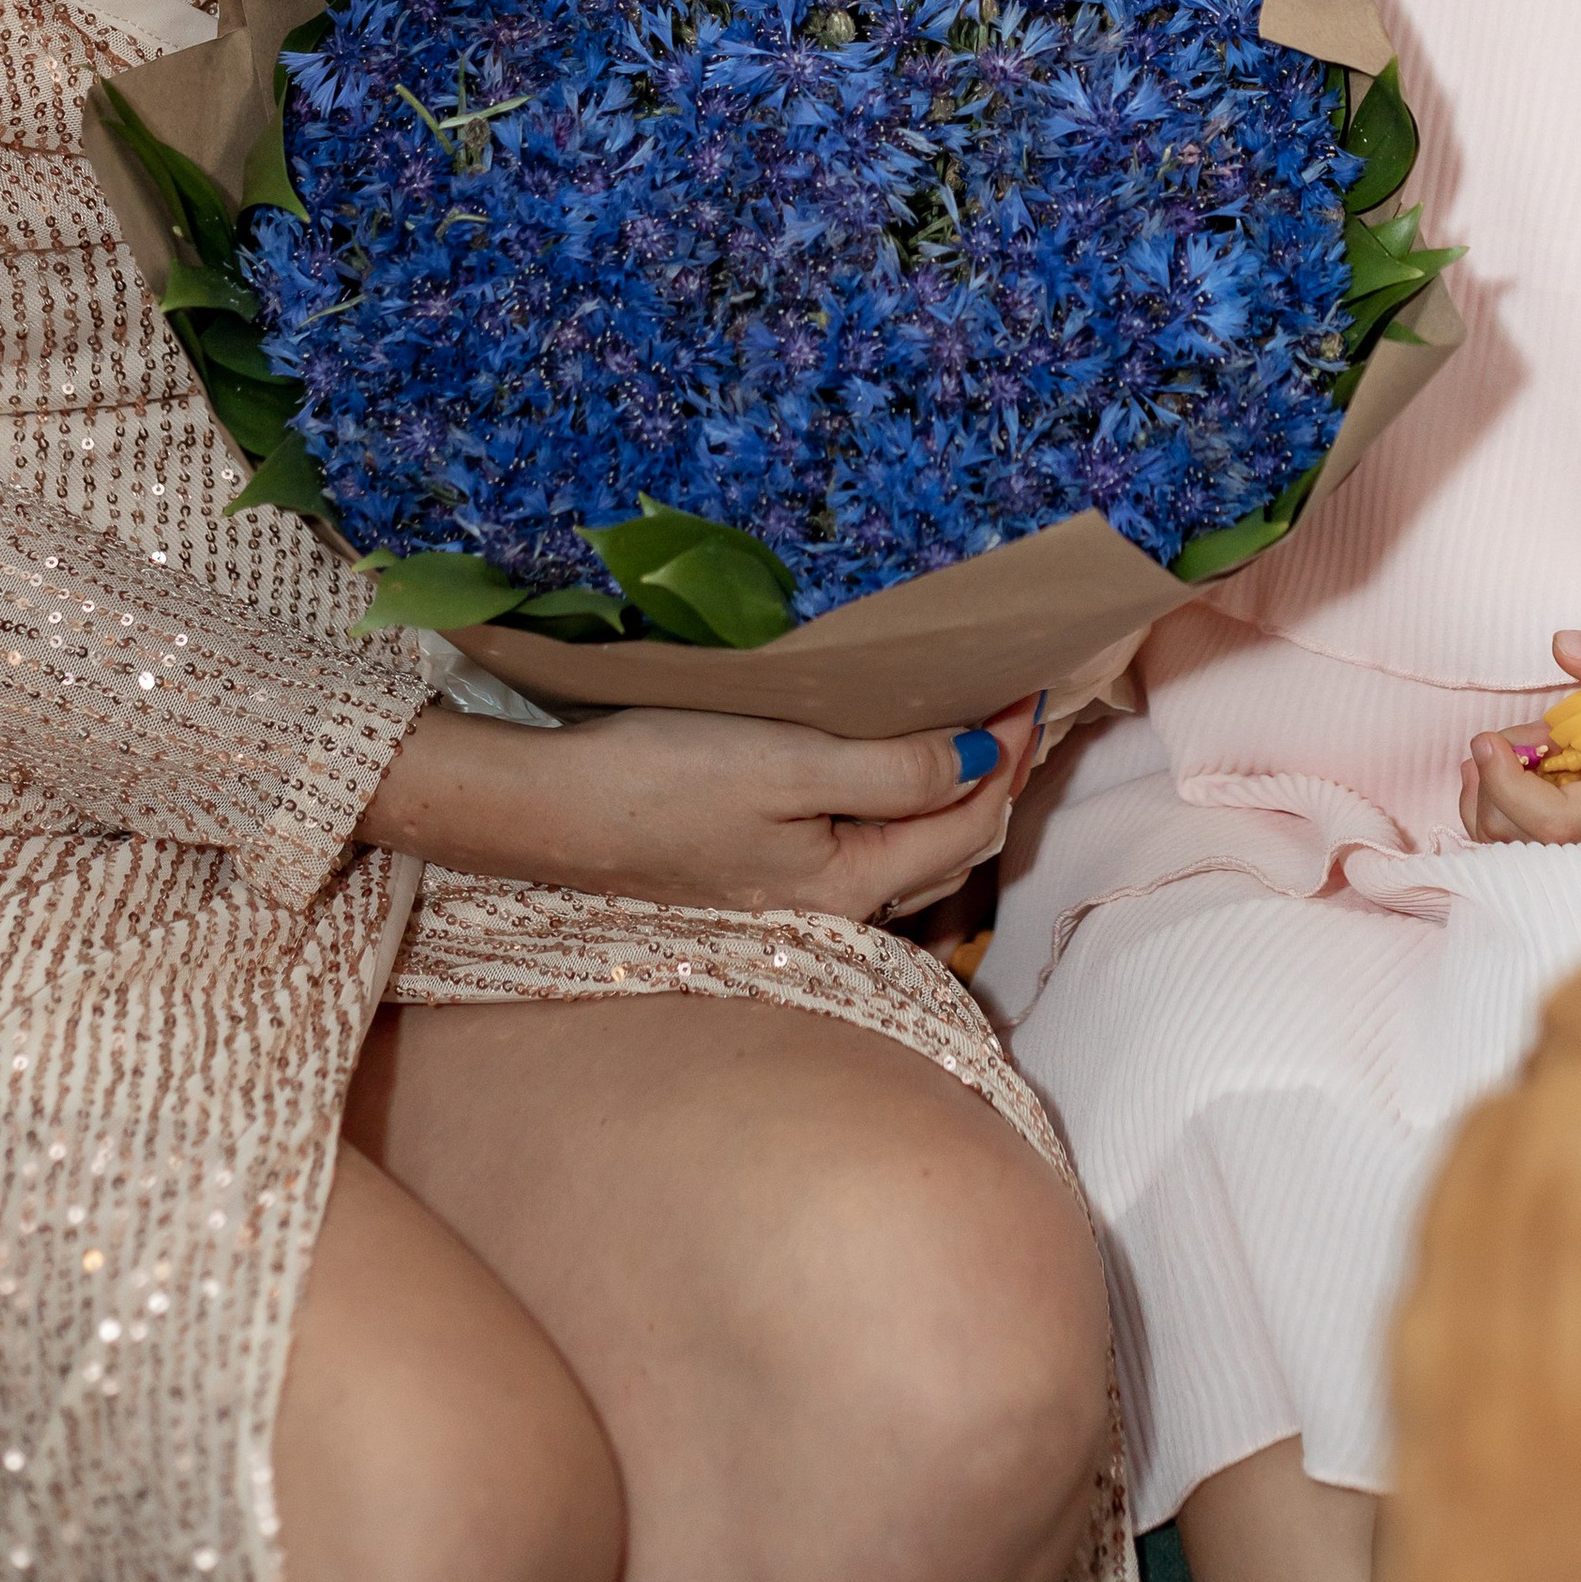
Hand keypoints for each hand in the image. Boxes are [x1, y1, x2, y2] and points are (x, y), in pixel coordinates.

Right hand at [360, 697, 1039, 921]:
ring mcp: (795, 885)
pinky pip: (864, 832)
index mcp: (850, 883)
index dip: (1011, 753)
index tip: (1036, 682)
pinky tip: (896, 755)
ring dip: (953, 787)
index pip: (968, 820)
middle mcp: (832, 899)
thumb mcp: (789, 765)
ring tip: (979, 720)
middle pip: (949, 842)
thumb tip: (986, 760)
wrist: (544, 811)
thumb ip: (893, 770)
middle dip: (997, 776)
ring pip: (909, 842)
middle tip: (1025, 700)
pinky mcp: (762, 862)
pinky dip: (901, 793)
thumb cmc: (662, 780)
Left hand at [1462, 629, 1580, 845]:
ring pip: (1523, 848)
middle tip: (1484, 742)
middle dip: (1490, 793)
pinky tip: (1515, 764)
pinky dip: (1508, 804)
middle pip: (1527, 842)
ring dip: (1490, 803)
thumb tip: (1563, 646)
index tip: (1487, 739)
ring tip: (1490, 754)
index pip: (1559, 822)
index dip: (1510, 786)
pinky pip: (1537, 837)